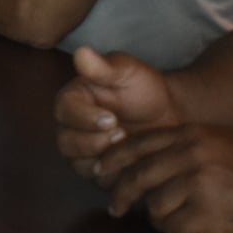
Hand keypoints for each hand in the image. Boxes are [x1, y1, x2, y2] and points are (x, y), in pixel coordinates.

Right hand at [55, 46, 180, 182]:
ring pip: (78, 164)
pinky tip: (132, 162)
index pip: (63, 110)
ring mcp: (83, 152)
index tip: (111, 118)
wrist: (169, 115)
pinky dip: (114, 174)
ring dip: (103, 159)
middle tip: (122, 134)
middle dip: (92, 142)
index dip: (84, 118)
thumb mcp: (128, 72)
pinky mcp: (99, 172)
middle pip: (65, 142)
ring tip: (128, 147)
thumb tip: (81, 52)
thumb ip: (103, 67)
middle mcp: (72, 127)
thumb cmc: (145, 88)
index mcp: (74, 99)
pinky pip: (97, 180)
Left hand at [100, 124, 232, 232]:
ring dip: (161, 219)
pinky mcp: (205, 210)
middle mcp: (188, 154)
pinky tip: (192, 232)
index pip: (138, 144)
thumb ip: (182, 146)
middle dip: (121, 194)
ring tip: (177, 220)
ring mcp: (196, 182)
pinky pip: (174, 229)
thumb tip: (146, 161)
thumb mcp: (216, 140)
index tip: (101, 170)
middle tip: (114, 207)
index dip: (114, 159)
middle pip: (137, 176)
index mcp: (189, 134)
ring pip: (155, 206)